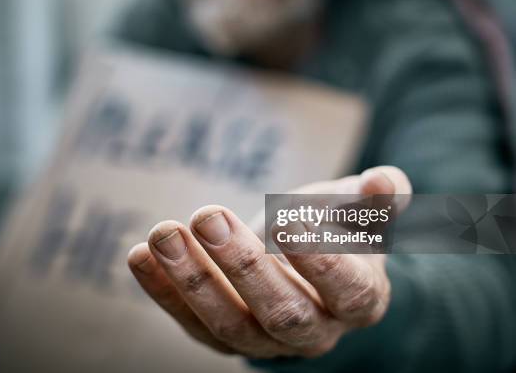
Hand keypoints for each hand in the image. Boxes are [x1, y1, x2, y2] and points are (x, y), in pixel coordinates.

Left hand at [127, 166, 411, 358]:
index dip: (321, 259)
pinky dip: (163, 290)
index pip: (347, 289)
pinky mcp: (221, 336)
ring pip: (228, 325)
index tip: (289, 218)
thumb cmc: (333, 228)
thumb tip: (384, 180)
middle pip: (281, 312)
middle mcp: (314, 331)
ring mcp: (263, 340)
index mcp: (358, 299)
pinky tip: (138, 254)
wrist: (299, 262)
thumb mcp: (357, 208)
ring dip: (192, 280)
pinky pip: (190, 322)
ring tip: (162, 233)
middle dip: (242, 265)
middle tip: (208, 216)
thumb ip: (377, 196)